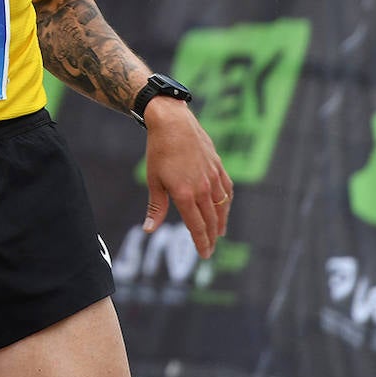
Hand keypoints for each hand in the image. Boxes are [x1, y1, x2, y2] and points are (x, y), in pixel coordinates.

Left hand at [142, 97, 231, 258]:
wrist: (172, 122)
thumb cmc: (159, 151)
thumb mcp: (153, 180)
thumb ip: (155, 207)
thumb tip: (148, 230)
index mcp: (185, 194)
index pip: (196, 226)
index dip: (201, 243)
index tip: (204, 255)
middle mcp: (202, 188)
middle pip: (210, 220)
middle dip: (211, 238)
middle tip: (210, 249)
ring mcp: (212, 177)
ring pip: (221, 206)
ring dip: (221, 222)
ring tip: (219, 233)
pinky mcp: (217, 166)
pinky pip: (227, 189)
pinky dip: (226, 202)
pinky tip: (224, 207)